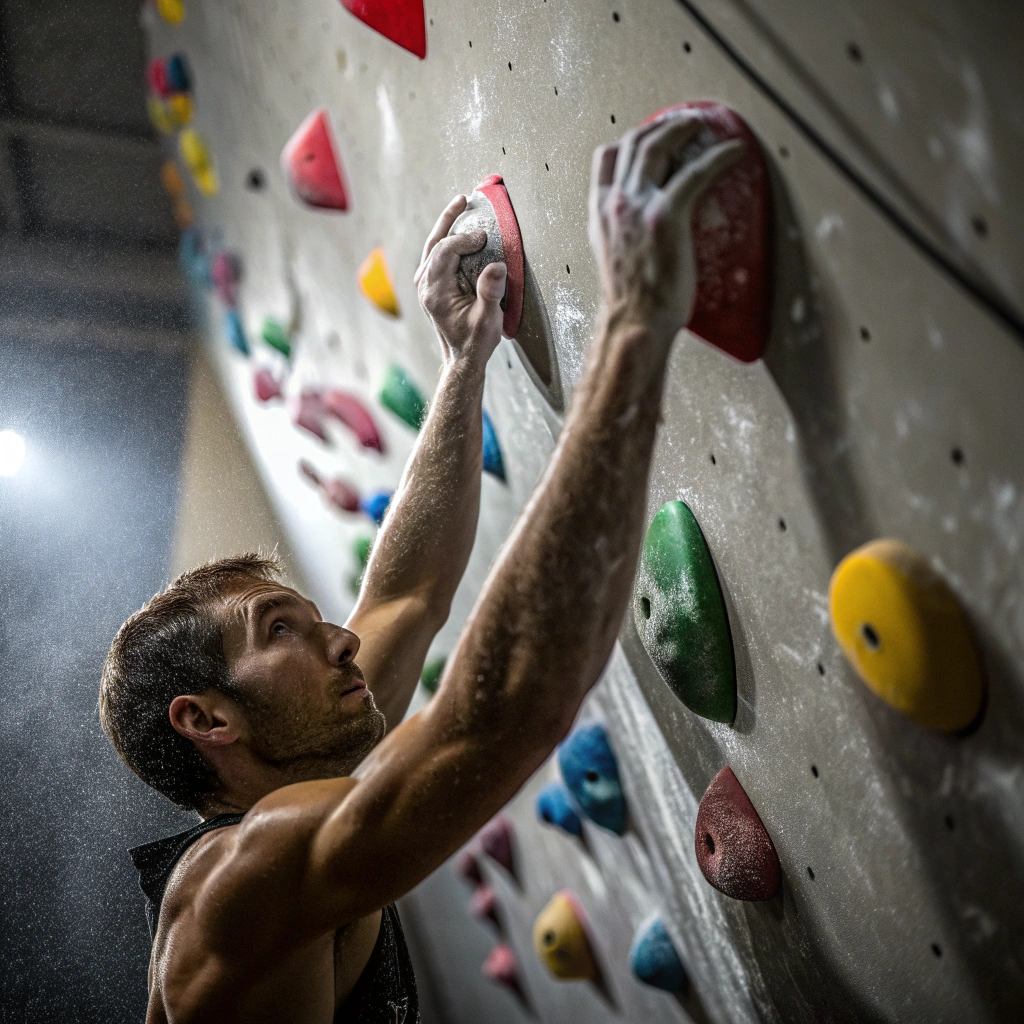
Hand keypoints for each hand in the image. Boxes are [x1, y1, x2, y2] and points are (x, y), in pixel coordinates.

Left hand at [415, 195, 507, 370]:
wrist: (462, 359)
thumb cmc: (475, 342)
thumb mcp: (488, 320)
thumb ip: (491, 292)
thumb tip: (497, 265)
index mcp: (436, 293)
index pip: (444, 253)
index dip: (464, 239)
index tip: (484, 236)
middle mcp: (426, 287)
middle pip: (433, 244)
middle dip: (449, 220)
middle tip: (465, 200)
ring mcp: (426, 286)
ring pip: (432, 247)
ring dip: (446, 225)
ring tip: (460, 206)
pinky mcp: (432, 286)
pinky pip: (435, 255)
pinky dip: (446, 240)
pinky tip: (458, 230)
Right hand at [589, 111, 742, 342]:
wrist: (635, 324)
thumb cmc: (632, 301)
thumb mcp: (615, 256)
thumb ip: (624, 231)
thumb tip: (643, 226)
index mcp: (600, 213)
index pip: (606, 158)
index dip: (631, 140)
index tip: (652, 135)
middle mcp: (615, 203)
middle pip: (635, 143)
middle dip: (662, 125)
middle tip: (685, 123)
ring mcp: (639, 207)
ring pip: (658, 146)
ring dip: (684, 128)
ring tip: (704, 126)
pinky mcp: (667, 216)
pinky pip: (697, 172)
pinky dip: (719, 156)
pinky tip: (734, 152)